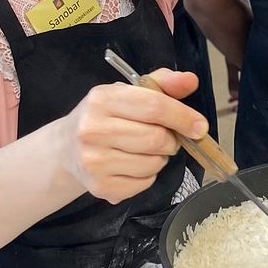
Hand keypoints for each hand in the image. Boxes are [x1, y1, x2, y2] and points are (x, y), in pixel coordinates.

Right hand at [62, 69, 205, 202]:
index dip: (183, 117)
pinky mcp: (99, 186)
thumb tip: (191, 80)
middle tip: (165, 138)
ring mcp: (94, 161)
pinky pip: (144, 184)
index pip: (154, 106)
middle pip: (156, 138)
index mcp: (102, 99)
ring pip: (153, 164)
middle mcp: (93, 129)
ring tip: (144, 151)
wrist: (66, 148)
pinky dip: (147, 176)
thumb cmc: (105, 116)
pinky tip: (132, 166)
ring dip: (159, 158)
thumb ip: (162, 84)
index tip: (200, 126)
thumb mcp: (128, 92)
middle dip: (170, 140)